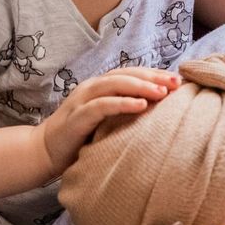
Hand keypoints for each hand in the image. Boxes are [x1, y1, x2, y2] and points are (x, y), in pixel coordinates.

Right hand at [39, 67, 179, 172]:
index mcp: (100, 86)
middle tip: (177, 82)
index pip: (132, 73)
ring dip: (141, 87)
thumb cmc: (79, 136)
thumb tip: (156, 111)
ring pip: (115, 84)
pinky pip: (103, 105)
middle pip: (127, 74)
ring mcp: (83, 100)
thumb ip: (123, 111)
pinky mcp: (78, 116)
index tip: (179, 79)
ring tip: (164, 92)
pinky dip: (123, 103)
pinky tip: (141, 106)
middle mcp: (92, 87)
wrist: (45, 152)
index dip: (154, 74)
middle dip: (153, 77)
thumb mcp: (105, 120)